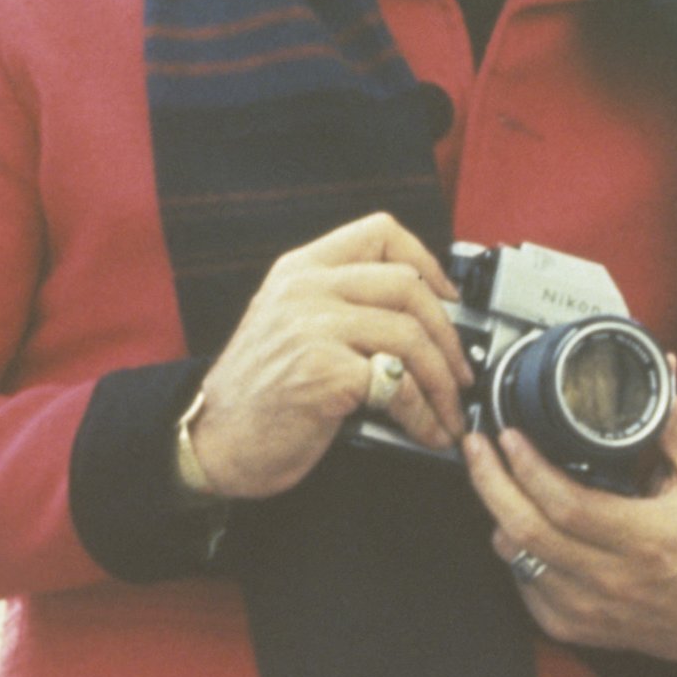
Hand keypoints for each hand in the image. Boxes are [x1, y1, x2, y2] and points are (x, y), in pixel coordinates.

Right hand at [185, 215, 468, 498]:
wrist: (216, 444)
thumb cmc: (258, 396)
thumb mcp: (290, 327)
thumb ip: (340, 306)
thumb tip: (419, 319)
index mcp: (300, 270)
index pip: (380, 232)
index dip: (428, 262)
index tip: (448, 297)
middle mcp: (305, 290)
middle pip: (408, 286)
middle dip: (449, 335)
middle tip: (460, 371)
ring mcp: (313, 328)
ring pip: (411, 335)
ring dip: (443, 382)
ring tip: (449, 410)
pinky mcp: (324, 372)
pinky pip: (398, 387)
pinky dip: (423, 415)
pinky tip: (426, 431)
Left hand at [465, 406, 676, 660]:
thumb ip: (676, 425)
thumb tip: (662, 371)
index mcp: (646, 540)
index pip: (568, 506)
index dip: (529, 469)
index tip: (511, 437)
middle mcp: (612, 578)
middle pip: (527, 531)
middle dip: (490, 482)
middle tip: (477, 448)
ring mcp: (586, 607)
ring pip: (516, 556)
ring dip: (498, 512)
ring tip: (495, 478)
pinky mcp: (569, 625)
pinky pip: (521, 582)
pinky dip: (514, 548)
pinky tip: (521, 523)